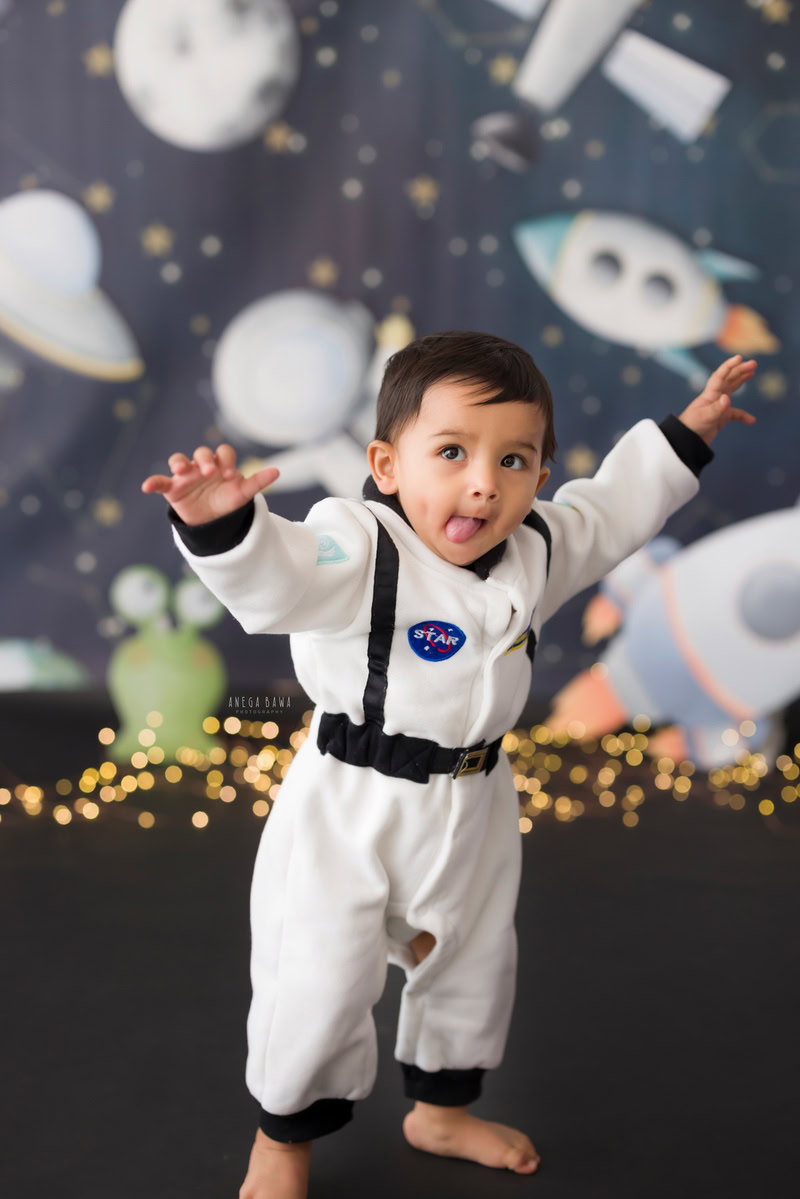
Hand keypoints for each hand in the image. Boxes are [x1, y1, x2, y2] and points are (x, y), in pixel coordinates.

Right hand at [141, 444, 279, 525]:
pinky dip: (153, 482)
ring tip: (181, 469)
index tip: (230, 474)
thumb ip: (257, 482)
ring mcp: (186, 476)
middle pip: (201, 453)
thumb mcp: (243, 494)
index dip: (226, 460)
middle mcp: (202, 466)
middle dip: (205, 459)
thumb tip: (277, 471)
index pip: (223, 453)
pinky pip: (160, 482)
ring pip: (179, 460)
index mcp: (220, 464)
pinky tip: (146, 487)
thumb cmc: (228, 503)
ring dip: (179, 462)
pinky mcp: (172, 488)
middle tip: (210, 472)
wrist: (212, 522)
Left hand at [678, 354, 756, 445]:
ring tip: (751, 373)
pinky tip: (751, 420)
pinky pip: (735, 414)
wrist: (685, 441)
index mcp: (709, 394)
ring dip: (741, 381)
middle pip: (728, 379)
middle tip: (753, 364)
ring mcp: (717, 407)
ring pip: (731, 390)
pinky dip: (743, 416)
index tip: (739, 358)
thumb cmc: (691, 427)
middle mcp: (714, 398)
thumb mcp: (705, 417)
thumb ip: (717, 408)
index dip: (729, 366)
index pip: (720, 376)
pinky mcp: (720, 418)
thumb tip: (727, 398)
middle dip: (740, 370)